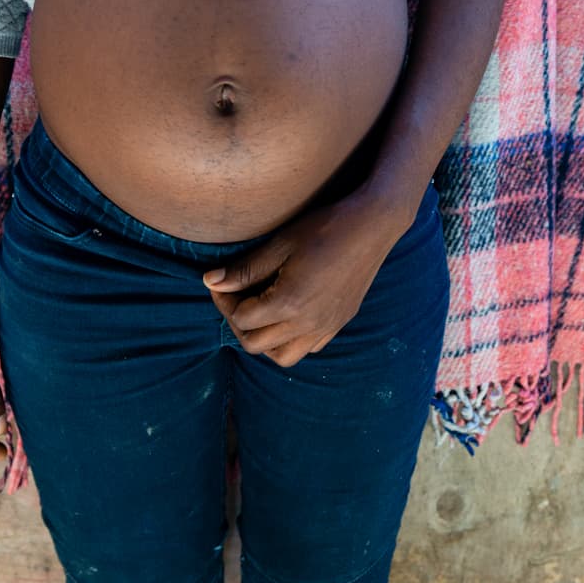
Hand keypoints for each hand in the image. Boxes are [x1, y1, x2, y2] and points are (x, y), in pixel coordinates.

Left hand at [203, 189, 412, 367]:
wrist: (373, 226)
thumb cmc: (325, 228)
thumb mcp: (280, 244)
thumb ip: (245, 270)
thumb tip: (210, 281)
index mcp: (289, 303)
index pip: (241, 318)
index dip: (224, 300)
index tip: (221, 282)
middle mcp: (308, 323)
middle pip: (255, 344)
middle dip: (238, 323)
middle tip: (237, 297)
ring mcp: (326, 327)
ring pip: (282, 357)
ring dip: (264, 340)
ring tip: (261, 311)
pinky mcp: (339, 323)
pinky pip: (309, 348)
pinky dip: (292, 339)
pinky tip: (290, 313)